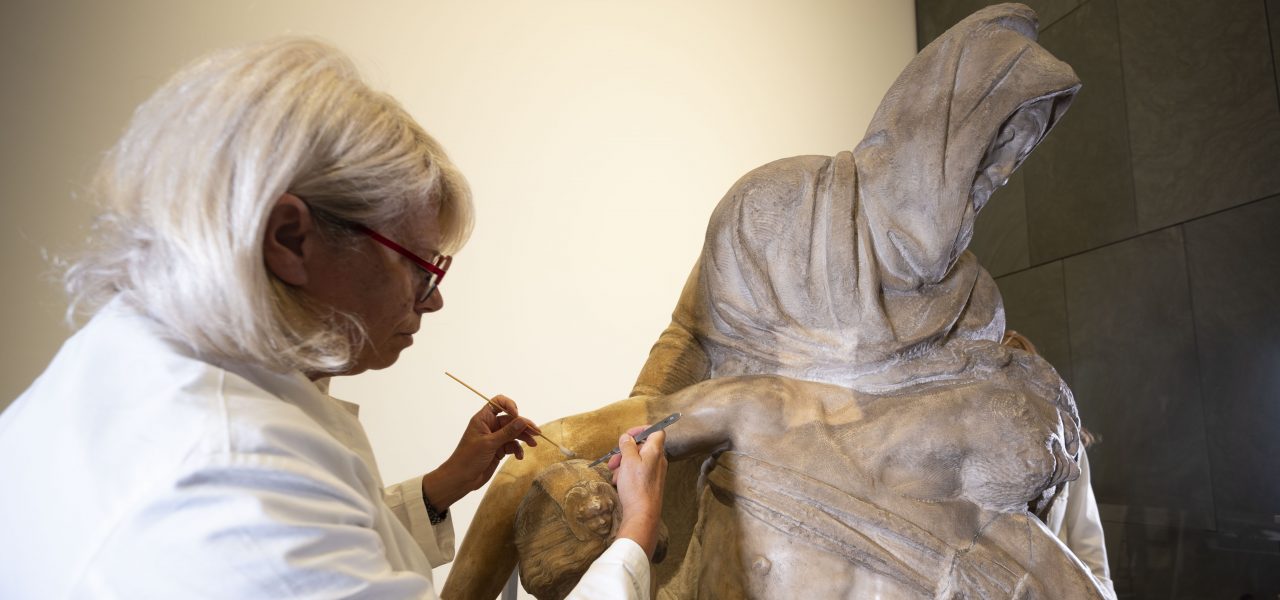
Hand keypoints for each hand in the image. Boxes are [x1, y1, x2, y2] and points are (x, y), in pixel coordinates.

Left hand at [422, 395, 539, 510]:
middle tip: (536, 433)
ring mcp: (494, 438)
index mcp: (483, 419)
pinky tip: (519, 456)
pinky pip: (512, 446)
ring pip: (513, 433)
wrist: (460, 479)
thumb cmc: (468, 458)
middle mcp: (490, 426)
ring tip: (533, 444)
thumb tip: (523, 420)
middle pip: (511, 420)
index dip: (510, 405)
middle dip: (523, 426)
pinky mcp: (498, 450)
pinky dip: (517, 450)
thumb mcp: (489, 444)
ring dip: (523, 438)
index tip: (517, 415)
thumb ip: (507, 432)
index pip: (498, 403)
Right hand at [609, 425, 667, 558]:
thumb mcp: (628, 461)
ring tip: (615, 474)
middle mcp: (658, 460)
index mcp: (655, 451)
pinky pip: (638, 472)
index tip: (628, 435)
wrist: (642, 513)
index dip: (642, 430)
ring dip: (623, 464)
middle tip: (613, 459)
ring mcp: (655, 472)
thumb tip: (627, 437)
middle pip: (642, 447)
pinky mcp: (650, 483)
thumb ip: (627, 446)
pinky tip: (619, 483)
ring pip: (638, 460)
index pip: (657, 431)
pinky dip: (627, 474)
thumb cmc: (636, 486)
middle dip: (625, 451)